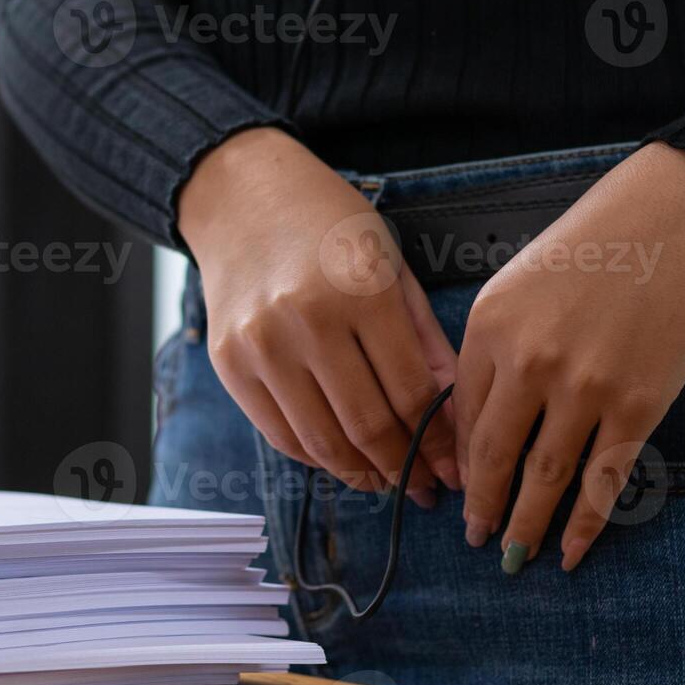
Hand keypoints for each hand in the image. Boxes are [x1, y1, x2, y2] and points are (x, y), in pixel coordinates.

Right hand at [179, 128, 458, 500]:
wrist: (241, 197)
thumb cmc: (329, 226)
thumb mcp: (392, 267)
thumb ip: (425, 342)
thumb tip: (455, 418)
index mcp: (361, 290)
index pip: (410, 392)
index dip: (439, 443)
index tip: (456, 470)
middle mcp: (306, 320)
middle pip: (366, 425)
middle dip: (404, 467)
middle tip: (426, 487)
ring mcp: (261, 344)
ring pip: (321, 440)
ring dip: (361, 473)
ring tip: (387, 479)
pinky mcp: (228, 362)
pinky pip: (279, 433)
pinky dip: (315, 457)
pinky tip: (343, 459)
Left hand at [455, 142, 684, 571]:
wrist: (677, 217)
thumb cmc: (593, 244)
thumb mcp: (516, 284)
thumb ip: (492, 347)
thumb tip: (477, 420)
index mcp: (488, 327)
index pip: (461, 415)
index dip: (457, 462)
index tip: (454, 491)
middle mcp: (529, 362)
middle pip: (493, 456)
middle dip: (481, 506)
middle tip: (473, 538)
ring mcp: (585, 388)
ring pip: (545, 478)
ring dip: (526, 525)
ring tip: (513, 555)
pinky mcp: (639, 404)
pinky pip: (603, 479)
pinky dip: (584, 524)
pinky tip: (570, 552)